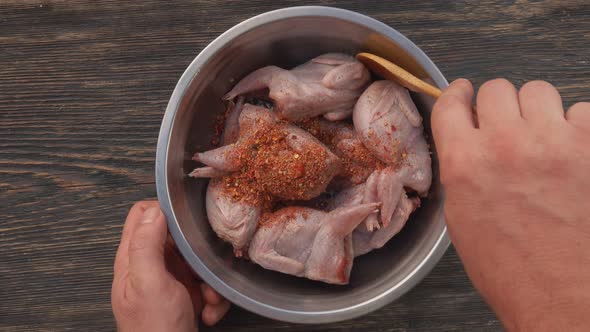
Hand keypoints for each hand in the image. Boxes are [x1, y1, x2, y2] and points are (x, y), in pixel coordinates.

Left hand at [112, 201, 230, 330]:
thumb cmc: (154, 329)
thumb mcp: (148, 282)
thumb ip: (146, 244)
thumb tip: (155, 209)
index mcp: (133, 258)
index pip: (142, 215)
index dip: (164, 212)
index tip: (186, 222)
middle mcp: (150, 266)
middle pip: (176, 237)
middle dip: (197, 251)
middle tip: (203, 266)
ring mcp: (170, 282)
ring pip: (197, 261)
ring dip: (210, 280)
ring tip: (209, 299)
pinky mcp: (187, 296)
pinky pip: (207, 283)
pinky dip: (214, 298)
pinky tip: (209, 312)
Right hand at [432, 79, 589, 330]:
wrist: (565, 296)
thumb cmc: (510, 268)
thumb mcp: (462, 218)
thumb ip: (462, 171)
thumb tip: (468, 145)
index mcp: (464, 163)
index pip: (451, 103)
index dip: (456, 94)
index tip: (463, 93)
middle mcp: (505, 144)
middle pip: (495, 88)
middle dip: (497, 104)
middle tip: (505, 124)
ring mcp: (552, 142)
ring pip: (537, 90)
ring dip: (536, 109)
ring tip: (541, 135)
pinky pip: (581, 110)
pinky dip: (575, 125)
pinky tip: (572, 150)